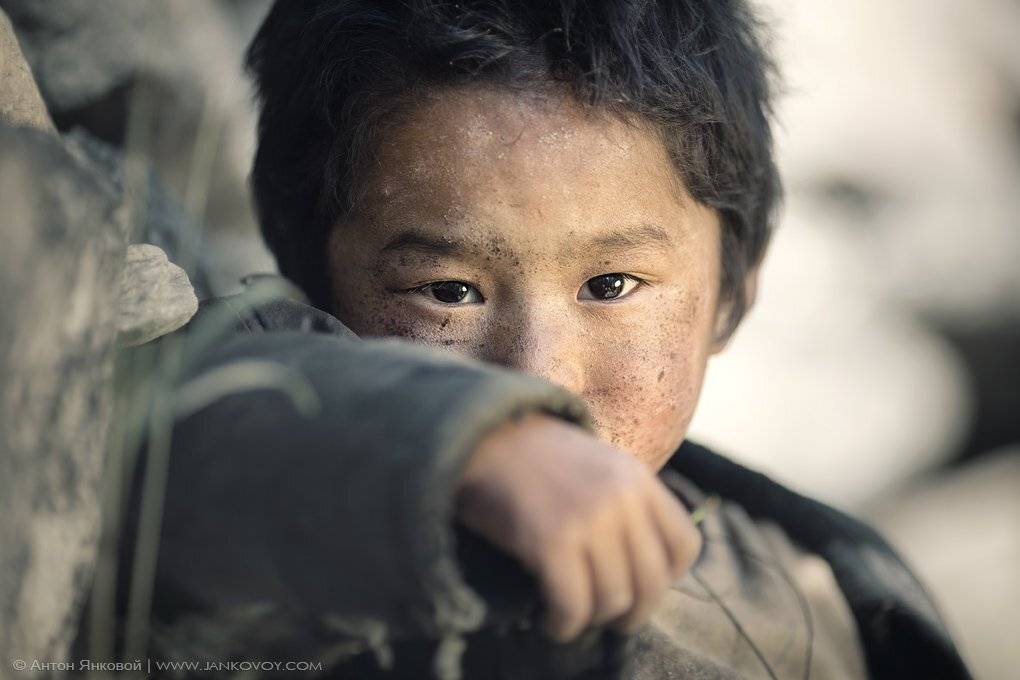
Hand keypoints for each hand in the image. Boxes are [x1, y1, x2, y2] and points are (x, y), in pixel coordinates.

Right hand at [455, 413, 700, 641]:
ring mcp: (587, 520)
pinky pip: (573, 606)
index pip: (685, 545)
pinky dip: (563, 624)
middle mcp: (620, 498)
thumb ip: (626, 501)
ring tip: (571, 613)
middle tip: (610, 617)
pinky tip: (550, 620)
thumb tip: (640, 559)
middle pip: (653, 583)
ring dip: (592, 618)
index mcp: (637, 478)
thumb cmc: (534, 458)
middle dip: (633, 612)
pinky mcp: (550, 542)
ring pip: (613, 600)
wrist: (478, 438)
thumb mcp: (598, 463)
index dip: (667, 577)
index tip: (640, 583)